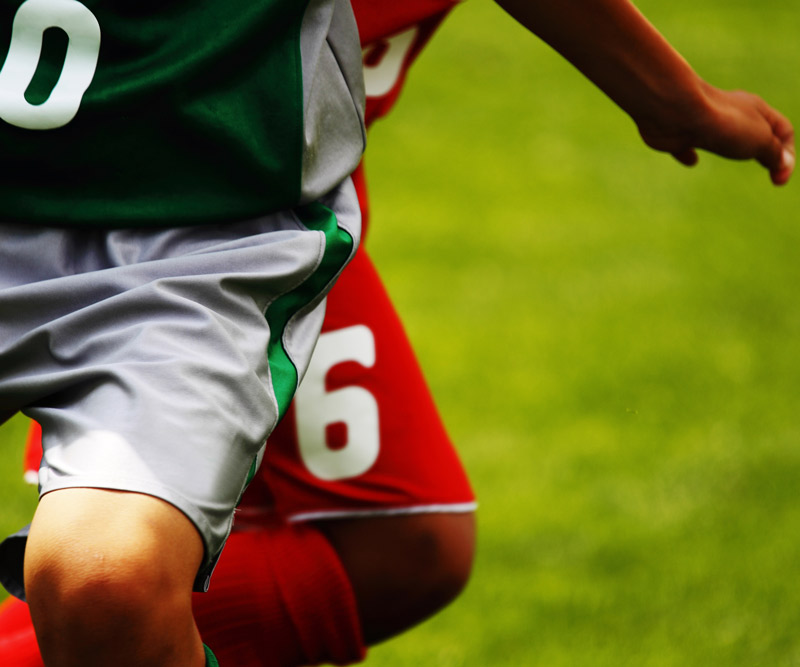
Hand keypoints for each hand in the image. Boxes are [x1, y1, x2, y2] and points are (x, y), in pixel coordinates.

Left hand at [637, 84, 794, 185]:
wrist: (676, 112)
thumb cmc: (723, 124)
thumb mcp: (760, 141)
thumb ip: (772, 153)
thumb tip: (782, 164)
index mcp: (755, 109)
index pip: (782, 129)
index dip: (787, 154)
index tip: (778, 180)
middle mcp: (730, 112)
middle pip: (752, 128)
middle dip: (760, 144)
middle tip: (766, 164)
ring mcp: (702, 122)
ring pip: (719, 134)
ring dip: (727, 145)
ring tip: (731, 154)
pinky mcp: (678, 134)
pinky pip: (686, 143)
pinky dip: (690, 152)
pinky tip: (691, 160)